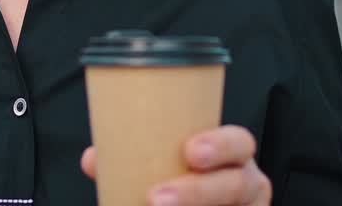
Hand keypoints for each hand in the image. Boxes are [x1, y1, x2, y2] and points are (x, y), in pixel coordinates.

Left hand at [81, 124, 270, 204]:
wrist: (187, 200)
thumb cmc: (182, 177)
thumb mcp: (164, 164)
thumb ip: (133, 159)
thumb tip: (95, 159)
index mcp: (230, 155)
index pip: (238, 141)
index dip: (219, 144)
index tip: (190, 151)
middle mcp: (246, 182)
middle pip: (236, 184)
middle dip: (197, 191)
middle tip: (156, 198)